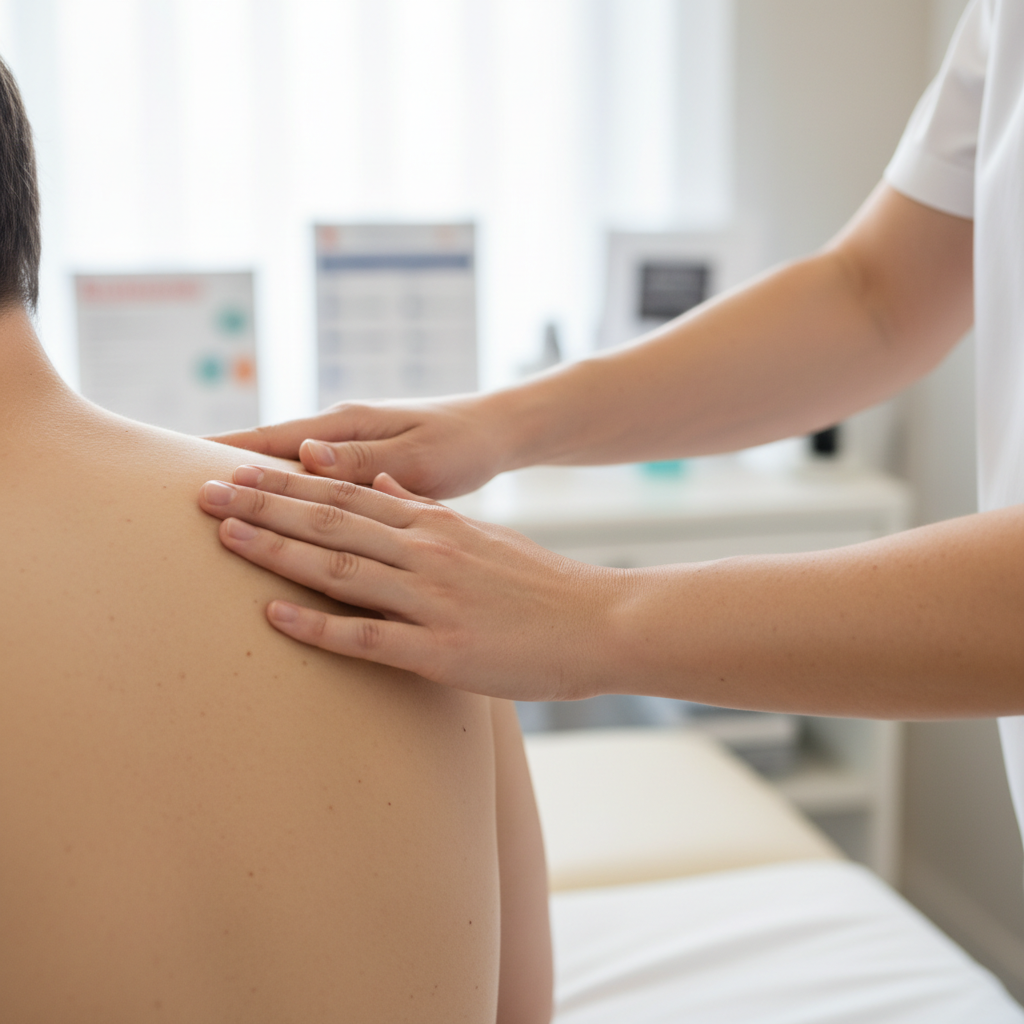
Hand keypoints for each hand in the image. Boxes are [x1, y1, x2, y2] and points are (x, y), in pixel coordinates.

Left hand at [197, 466, 620, 700]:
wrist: (601, 622)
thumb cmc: (542, 585)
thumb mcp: (484, 534)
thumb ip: (428, 509)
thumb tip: (384, 479)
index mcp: (436, 524)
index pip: (348, 494)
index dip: (288, 483)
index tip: (240, 471)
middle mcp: (427, 552)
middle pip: (331, 522)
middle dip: (263, 504)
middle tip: (203, 492)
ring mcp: (432, 599)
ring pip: (340, 569)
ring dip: (277, 551)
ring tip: (223, 536)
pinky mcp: (441, 649)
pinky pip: (367, 636)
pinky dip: (316, 625)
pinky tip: (273, 616)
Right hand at [208, 395, 511, 499]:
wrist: (497, 433)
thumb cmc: (461, 442)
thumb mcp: (417, 454)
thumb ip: (361, 460)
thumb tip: (304, 456)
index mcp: (346, 427)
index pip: (270, 439)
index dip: (227, 454)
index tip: (183, 466)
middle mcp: (341, 435)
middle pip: (270, 455)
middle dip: (231, 474)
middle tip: (185, 497)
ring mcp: (351, 451)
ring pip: (291, 472)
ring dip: (259, 488)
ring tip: (219, 508)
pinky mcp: (367, 469)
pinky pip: (318, 486)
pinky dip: (295, 498)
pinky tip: (280, 520)